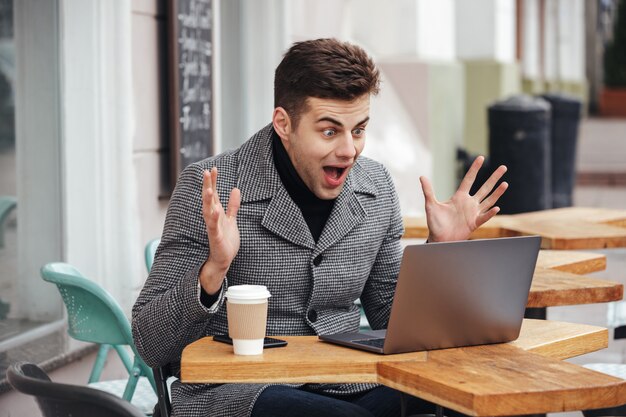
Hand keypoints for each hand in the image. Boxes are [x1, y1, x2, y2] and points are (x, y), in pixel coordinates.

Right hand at [199, 167, 240, 293]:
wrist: (223, 260)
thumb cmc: (225, 240)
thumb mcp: (231, 220)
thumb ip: (233, 205)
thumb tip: (236, 189)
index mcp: (216, 212)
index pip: (214, 194)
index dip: (213, 182)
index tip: (213, 168)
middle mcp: (212, 218)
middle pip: (209, 199)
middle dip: (208, 186)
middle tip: (207, 172)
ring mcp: (213, 227)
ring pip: (208, 211)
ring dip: (208, 200)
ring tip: (209, 189)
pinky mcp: (215, 237)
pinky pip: (213, 227)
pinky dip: (214, 219)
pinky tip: (215, 210)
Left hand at [420, 156, 507, 242]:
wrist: (439, 239)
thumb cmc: (435, 223)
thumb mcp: (431, 205)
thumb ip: (428, 191)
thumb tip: (421, 177)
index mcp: (459, 197)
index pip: (469, 179)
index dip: (475, 169)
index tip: (481, 158)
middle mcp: (469, 203)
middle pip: (484, 188)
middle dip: (494, 177)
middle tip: (503, 167)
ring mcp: (473, 213)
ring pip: (488, 200)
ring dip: (497, 193)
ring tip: (505, 183)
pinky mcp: (474, 223)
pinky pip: (484, 217)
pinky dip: (490, 213)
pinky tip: (497, 207)